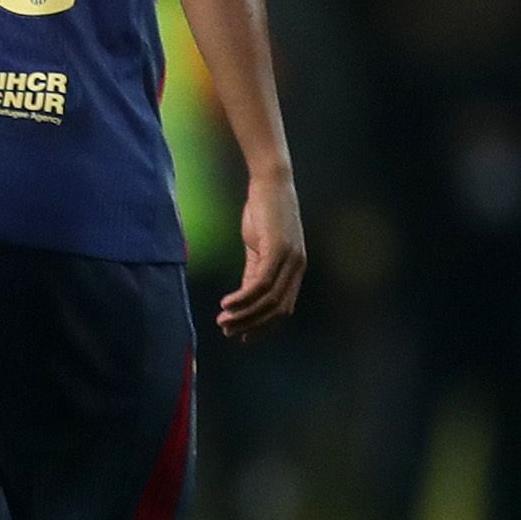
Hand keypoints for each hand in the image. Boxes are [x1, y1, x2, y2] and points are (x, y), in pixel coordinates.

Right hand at [218, 168, 305, 336]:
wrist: (271, 183)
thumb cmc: (264, 212)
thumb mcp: (258, 246)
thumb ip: (254, 270)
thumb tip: (244, 297)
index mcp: (294, 269)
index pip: (283, 307)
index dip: (263, 326)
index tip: (242, 336)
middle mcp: (297, 267)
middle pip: (277, 309)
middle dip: (252, 325)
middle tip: (228, 332)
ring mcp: (290, 259)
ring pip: (269, 300)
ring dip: (245, 315)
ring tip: (223, 321)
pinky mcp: (277, 250)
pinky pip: (260, 283)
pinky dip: (243, 298)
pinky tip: (227, 304)